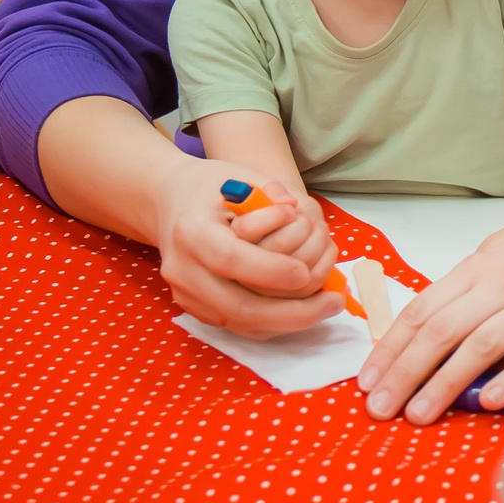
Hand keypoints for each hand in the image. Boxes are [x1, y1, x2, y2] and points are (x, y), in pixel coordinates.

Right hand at [152, 160, 340, 335]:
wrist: (169, 203)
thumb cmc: (210, 187)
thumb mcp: (239, 177)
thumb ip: (268, 192)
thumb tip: (294, 209)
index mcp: (191, 231)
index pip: (230, 258)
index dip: (269, 270)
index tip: (305, 273)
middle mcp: (183, 269)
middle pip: (238, 305)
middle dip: (291, 310)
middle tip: (334, 302)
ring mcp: (187, 295)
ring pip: (242, 324)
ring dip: (290, 322)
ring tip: (329, 307)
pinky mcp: (197, 309)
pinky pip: (239, 326)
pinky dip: (275, 323)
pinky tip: (306, 312)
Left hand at [357, 210, 503, 422]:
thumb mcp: (499, 259)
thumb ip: (464, 290)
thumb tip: (423, 330)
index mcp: (477, 270)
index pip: (422, 310)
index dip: (391, 347)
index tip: (367, 380)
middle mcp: (500, 286)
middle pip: (441, 331)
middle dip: (404, 373)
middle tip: (379, 408)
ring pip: (480, 346)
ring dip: (444, 383)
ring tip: (418, 415)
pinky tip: (489, 401)